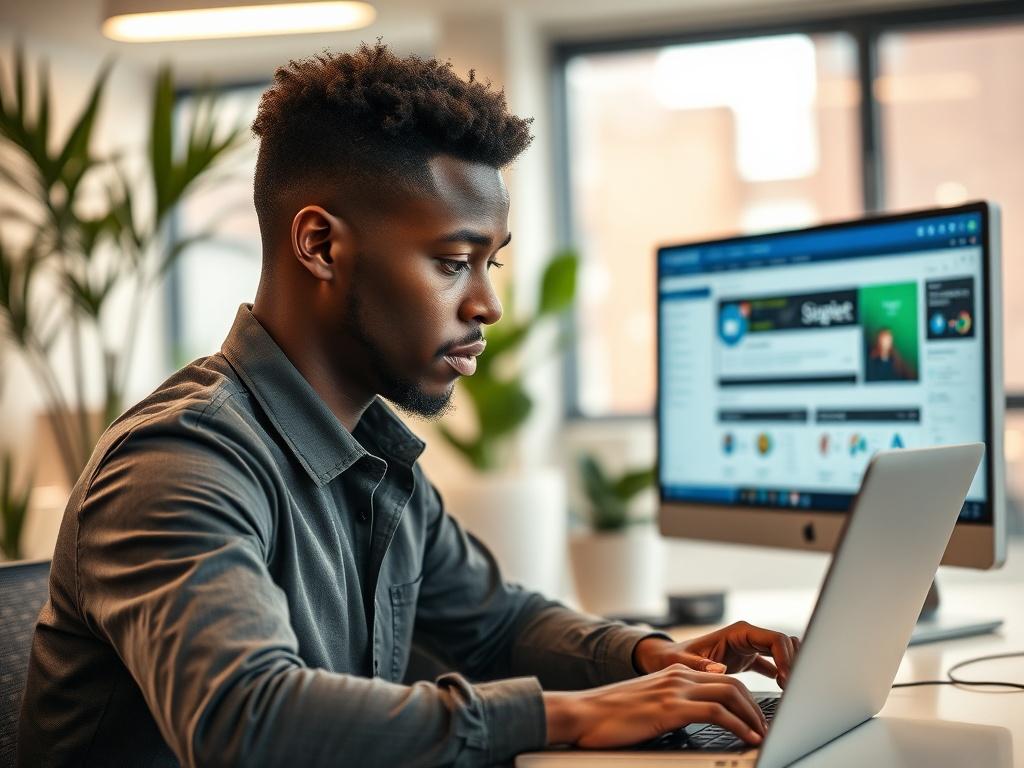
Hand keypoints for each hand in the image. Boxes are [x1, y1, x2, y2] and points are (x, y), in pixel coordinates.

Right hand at [543, 664, 766, 747]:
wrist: (582, 713)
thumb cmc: (610, 715)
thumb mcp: (649, 702)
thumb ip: (673, 702)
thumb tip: (696, 716)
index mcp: (674, 672)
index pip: (722, 678)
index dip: (746, 697)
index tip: (757, 716)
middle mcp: (678, 675)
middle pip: (733, 683)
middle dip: (756, 706)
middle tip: (768, 727)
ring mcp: (675, 689)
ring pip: (731, 693)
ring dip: (753, 715)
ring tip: (764, 734)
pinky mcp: (670, 707)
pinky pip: (716, 713)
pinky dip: (739, 725)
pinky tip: (748, 738)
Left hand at [633, 621, 800, 687]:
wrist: (669, 659)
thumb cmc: (674, 658)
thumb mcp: (683, 662)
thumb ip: (700, 665)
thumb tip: (719, 669)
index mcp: (737, 632)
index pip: (774, 639)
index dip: (787, 658)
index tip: (788, 679)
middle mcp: (747, 636)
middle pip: (784, 644)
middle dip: (793, 663)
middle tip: (793, 689)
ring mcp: (749, 647)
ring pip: (782, 651)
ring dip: (790, 666)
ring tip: (789, 690)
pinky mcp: (749, 659)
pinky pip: (774, 663)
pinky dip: (782, 674)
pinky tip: (782, 689)